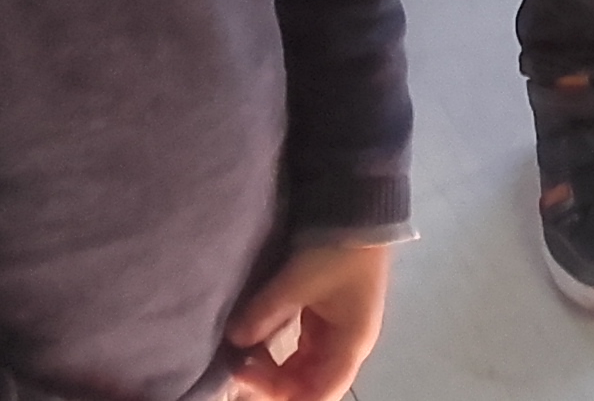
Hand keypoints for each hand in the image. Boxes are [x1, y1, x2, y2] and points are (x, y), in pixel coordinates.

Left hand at [221, 241, 390, 400]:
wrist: (359, 212)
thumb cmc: (339, 250)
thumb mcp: (300, 280)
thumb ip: (266, 311)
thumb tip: (234, 339)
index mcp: (351, 344)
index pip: (321, 393)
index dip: (286, 397)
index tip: (248, 382)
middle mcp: (346, 345)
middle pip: (310, 385)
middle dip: (274, 386)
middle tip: (237, 369)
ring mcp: (335, 332)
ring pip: (302, 370)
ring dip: (274, 371)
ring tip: (241, 358)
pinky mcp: (323, 318)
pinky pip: (299, 350)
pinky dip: (277, 354)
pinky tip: (254, 344)